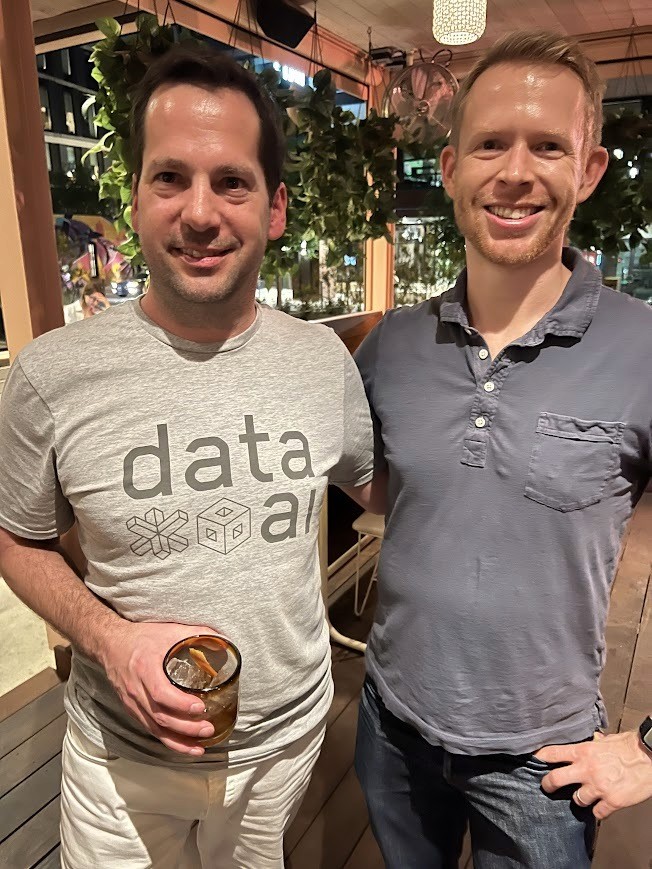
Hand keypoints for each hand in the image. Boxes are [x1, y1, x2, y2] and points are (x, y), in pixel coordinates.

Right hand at [100, 620, 219, 755]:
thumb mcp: (170, 630)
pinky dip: (167, 740)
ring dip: (177, 741)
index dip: (181, 704)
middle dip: (185, 728)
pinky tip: (183, 746)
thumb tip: (224, 644)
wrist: (111, 644)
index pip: (161, 692)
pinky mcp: (132, 709)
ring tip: (199, 747)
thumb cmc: (142, 637)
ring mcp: (132, 702)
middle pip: (159, 716)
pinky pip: (150, 729)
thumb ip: (197, 634)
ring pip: (154, 728)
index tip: (200, 707)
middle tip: (208, 729)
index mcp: (145, 667)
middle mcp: (136, 688)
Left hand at [537, 731, 651, 818]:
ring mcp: (599, 787)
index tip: (535, 760)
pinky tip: (602, 806)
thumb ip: (594, 742)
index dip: (541, 757)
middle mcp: (587, 769)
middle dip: (548, 785)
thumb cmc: (630, 746)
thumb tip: (591, 739)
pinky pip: (597, 813)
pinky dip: (598, 811)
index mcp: (584, 751)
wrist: (650, 757)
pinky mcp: (612, 801)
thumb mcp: (607, 739)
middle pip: (555, 780)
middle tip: (546, 787)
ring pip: (577, 800)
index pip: (553, 753)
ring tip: (585, 796)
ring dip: (580, 799)